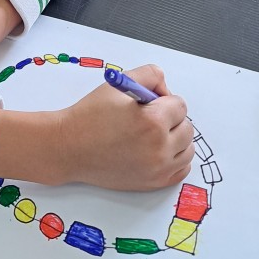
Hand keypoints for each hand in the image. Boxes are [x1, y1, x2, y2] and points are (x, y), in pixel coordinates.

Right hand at [0, 65, 193, 191]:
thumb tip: (166, 89)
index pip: (180, 105)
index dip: (163, 99)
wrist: (70, 148)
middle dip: (171, 118)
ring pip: (188, 149)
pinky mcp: (154, 183)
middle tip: (148, 117)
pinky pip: (182, 169)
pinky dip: (175, 158)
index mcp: (152, 121)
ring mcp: (158, 169)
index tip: (147, 102)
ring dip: (176, 138)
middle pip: (187, 128)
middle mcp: (159, 148)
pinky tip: (158, 150)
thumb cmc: (90, 115)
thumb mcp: (118, 83)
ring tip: (153, 133)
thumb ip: (149, 75)